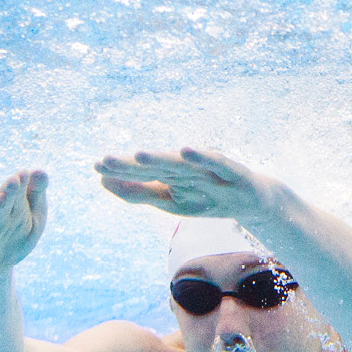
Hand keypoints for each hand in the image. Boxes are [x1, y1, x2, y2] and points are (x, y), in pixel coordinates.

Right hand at [0, 169, 48, 279]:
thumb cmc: (13, 241)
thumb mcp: (33, 220)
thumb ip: (36, 195)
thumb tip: (41, 171)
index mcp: (10, 207)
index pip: (15, 194)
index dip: (20, 184)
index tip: (25, 174)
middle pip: (1, 203)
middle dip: (8, 193)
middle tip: (15, 181)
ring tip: (0, 199)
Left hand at [94, 148, 274, 219]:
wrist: (255, 199)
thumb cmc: (207, 197)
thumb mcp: (171, 202)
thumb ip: (139, 192)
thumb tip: (103, 182)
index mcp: (172, 176)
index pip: (143, 173)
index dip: (121, 170)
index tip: (95, 165)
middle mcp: (188, 169)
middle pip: (157, 167)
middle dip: (132, 165)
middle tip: (105, 159)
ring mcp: (210, 170)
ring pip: (183, 166)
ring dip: (162, 159)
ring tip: (139, 154)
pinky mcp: (233, 171)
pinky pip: (216, 163)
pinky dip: (202, 157)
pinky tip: (186, 150)